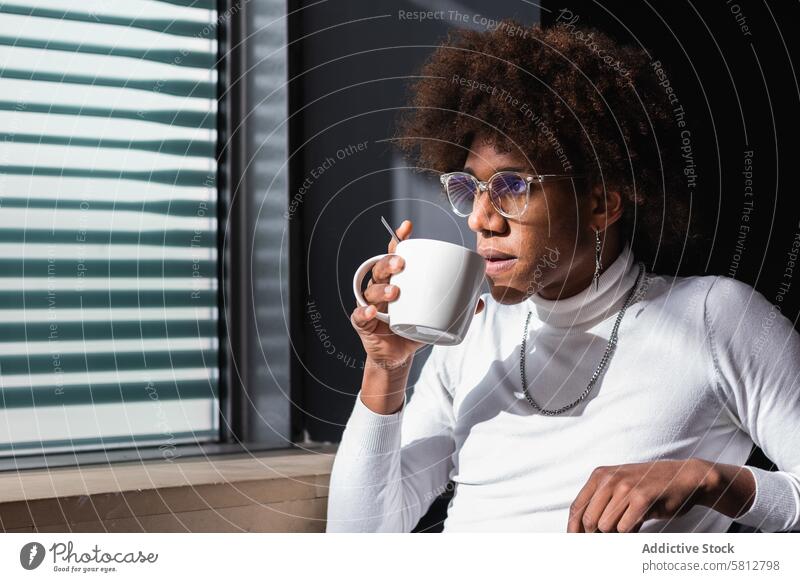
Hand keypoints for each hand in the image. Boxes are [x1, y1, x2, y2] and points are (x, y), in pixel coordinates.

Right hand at [350, 219, 484, 367]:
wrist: (398, 356)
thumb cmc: (414, 328)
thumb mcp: (434, 315)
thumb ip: (455, 307)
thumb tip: (480, 303)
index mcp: (397, 280)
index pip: (395, 254)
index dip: (399, 239)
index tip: (408, 227)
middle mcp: (380, 288)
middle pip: (380, 269)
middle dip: (389, 262)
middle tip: (402, 263)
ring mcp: (370, 305)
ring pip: (371, 290)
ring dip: (382, 289)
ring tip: (395, 293)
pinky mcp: (364, 324)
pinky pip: (359, 316)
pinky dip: (364, 313)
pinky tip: (371, 312)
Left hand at [567, 459, 717, 532]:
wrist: (683, 477)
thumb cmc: (648, 487)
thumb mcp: (619, 487)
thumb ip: (600, 503)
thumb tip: (582, 531)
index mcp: (599, 476)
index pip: (577, 508)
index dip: (573, 529)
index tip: (574, 544)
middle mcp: (609, 479)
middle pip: (589, 521)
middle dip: (596, 535)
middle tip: (610, 536)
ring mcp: (625, 488)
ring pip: (606, 526)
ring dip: (617, 532)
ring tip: (631, 521)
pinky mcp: (641, 498)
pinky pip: (625, 528)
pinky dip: (631, 531)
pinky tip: (640, 520)